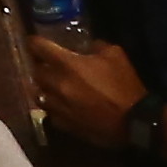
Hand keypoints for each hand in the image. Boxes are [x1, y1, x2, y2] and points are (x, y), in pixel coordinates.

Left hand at [26, 33, 144, 151]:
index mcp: (67, 65)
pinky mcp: (65, 126)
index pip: (39, 48)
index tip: (34, 41)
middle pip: (36, 73)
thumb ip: (96, 46)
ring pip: (39, 95)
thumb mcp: (115, 54)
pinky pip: (51, 114)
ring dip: (44, 88)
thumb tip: (88, 46)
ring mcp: (59, 107)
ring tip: (51, 85)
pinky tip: (61, 105)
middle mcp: (57, 85)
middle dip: (39, 66)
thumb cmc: (124, 84)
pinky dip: (53, 107)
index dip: (34, 42)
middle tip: (46, 64)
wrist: (132, 121)